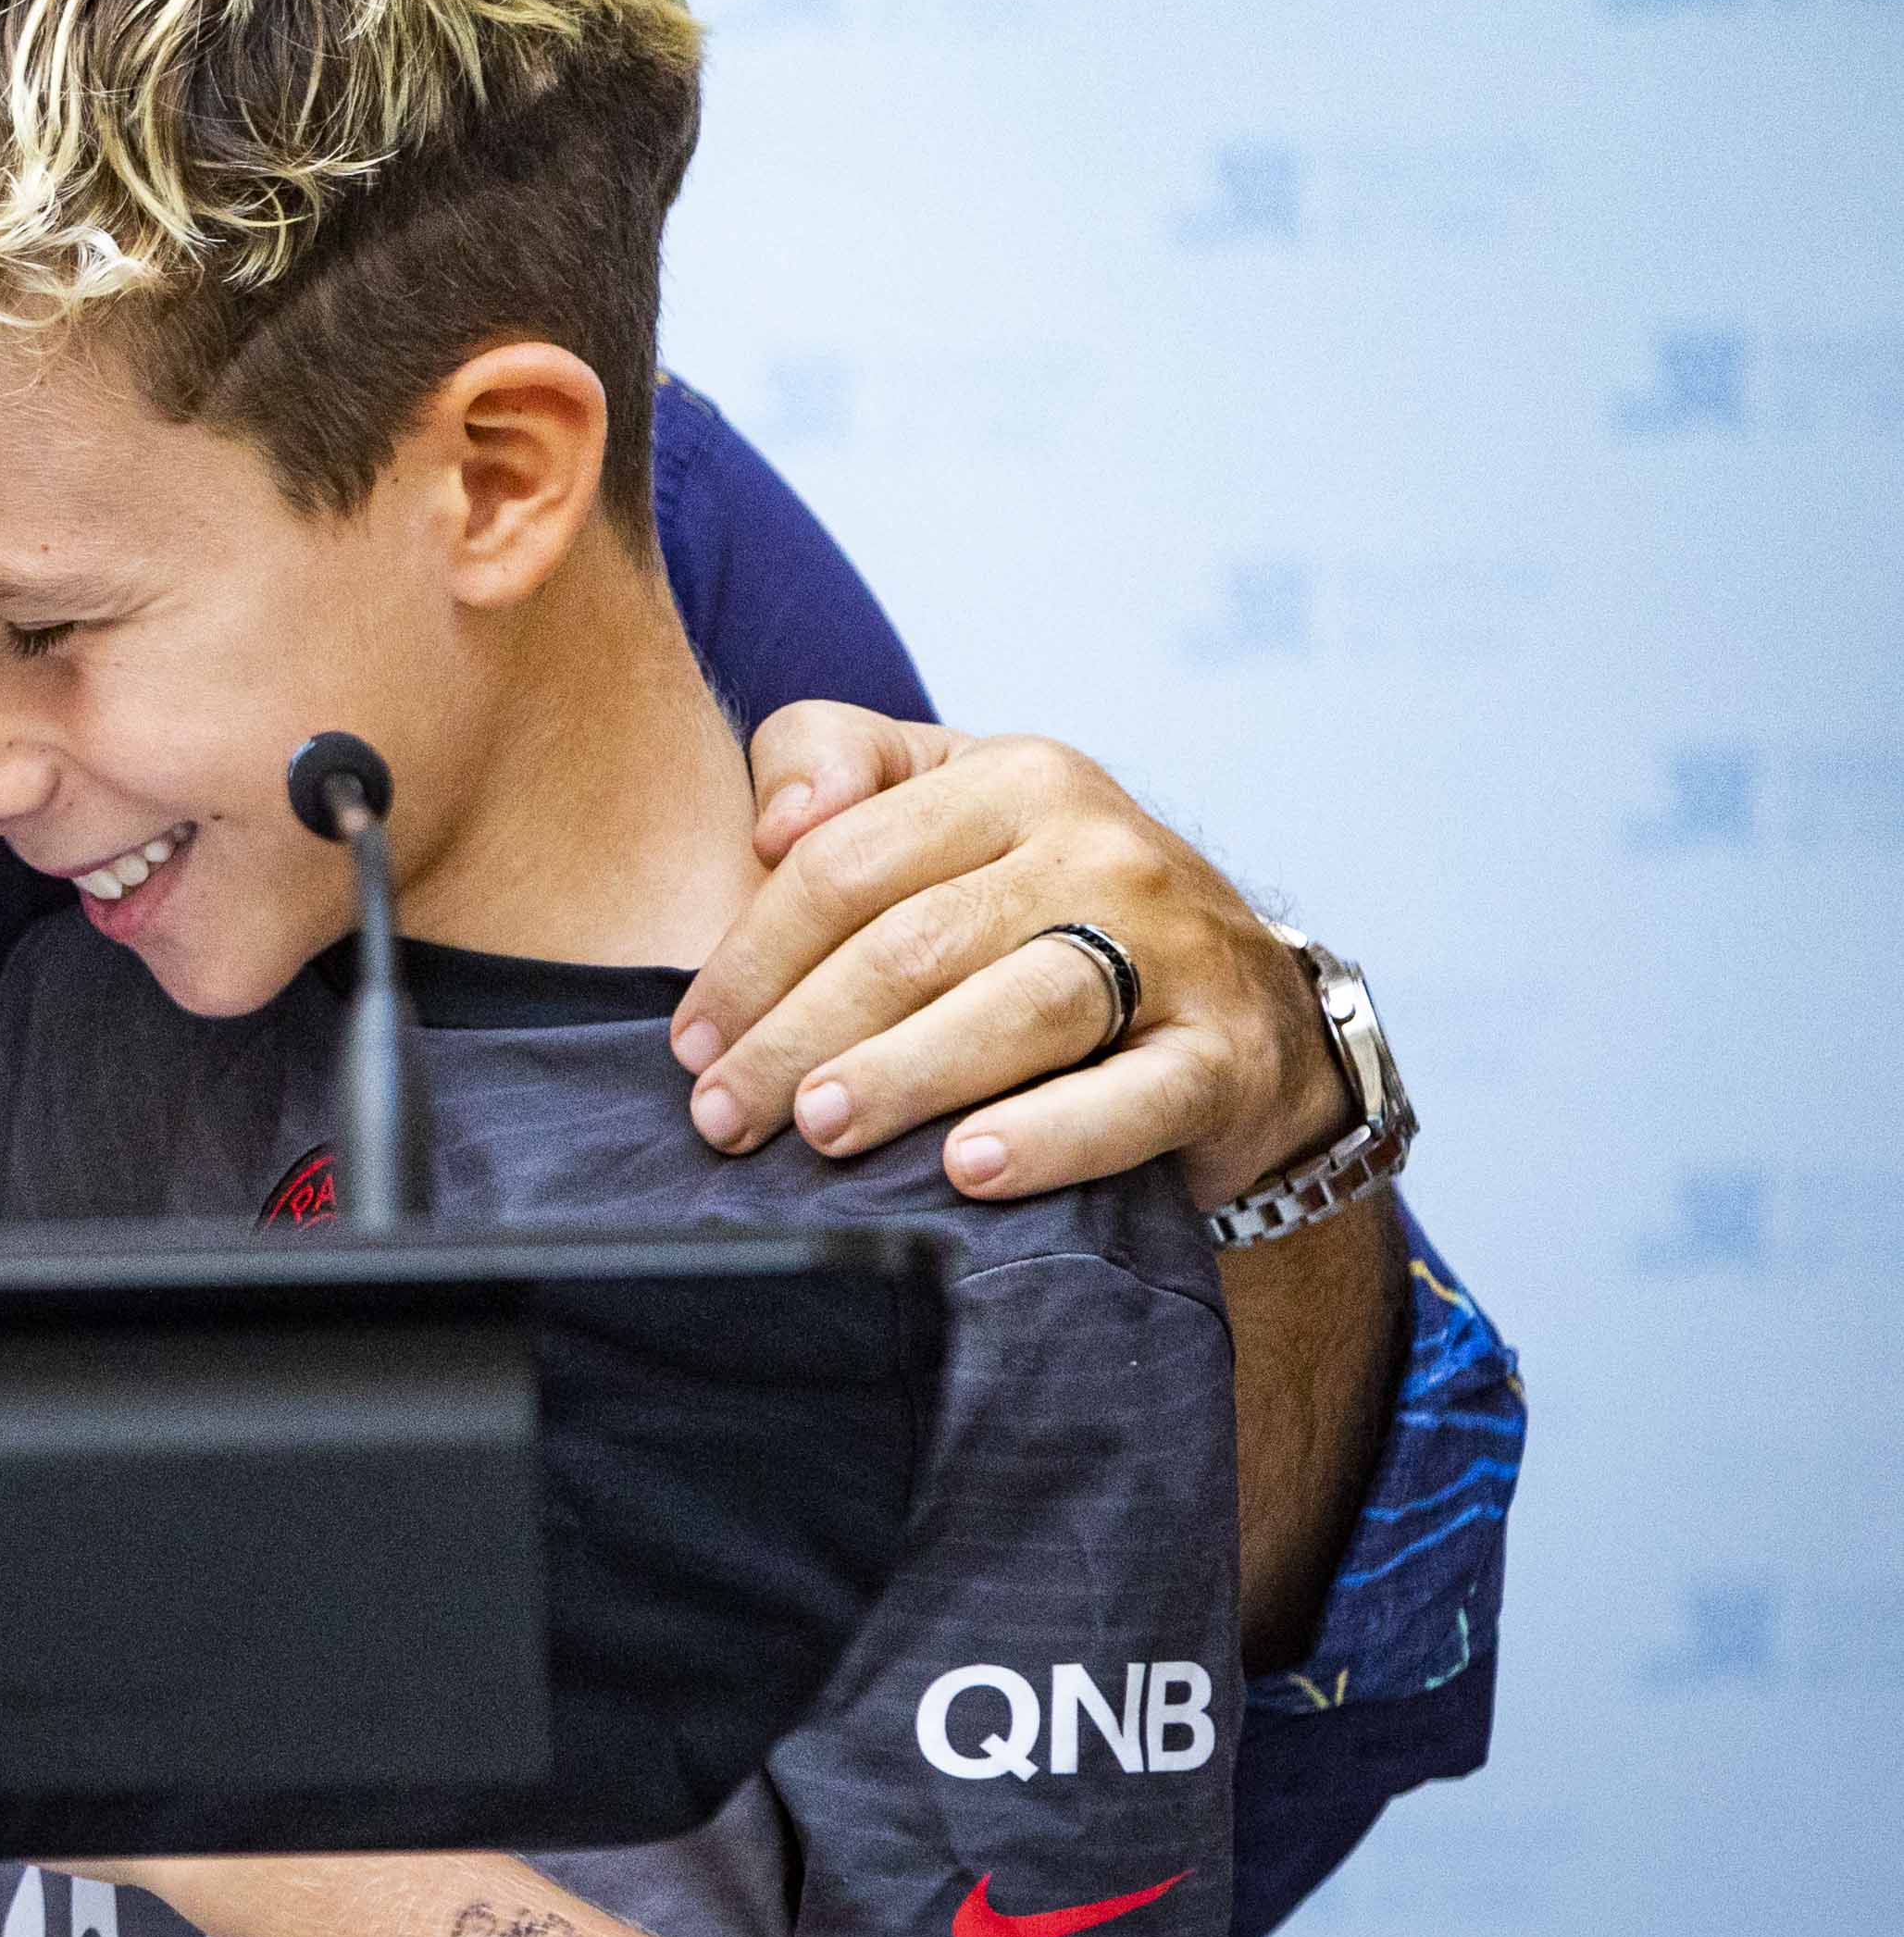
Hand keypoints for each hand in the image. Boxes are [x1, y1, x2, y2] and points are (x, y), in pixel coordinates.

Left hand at [673, 708, 1347, 1212]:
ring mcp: (1175, 949)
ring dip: (904, 1075)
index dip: (751, 958)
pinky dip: (1049, 1136)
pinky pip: (1132, 1097)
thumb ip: (834, 767)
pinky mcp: (1224, 1055)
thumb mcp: (944, 801)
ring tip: (821, 1128)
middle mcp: (1100, 849)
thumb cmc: (1043, 904)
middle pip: (915, 943)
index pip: (845, 864)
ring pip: (1018, 1009)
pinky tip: (967, 1170)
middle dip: (799, 1035)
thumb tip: (770, 821)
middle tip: (724, 1116)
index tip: (689, 1044)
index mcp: (1015, 779)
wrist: (1248, 1006)